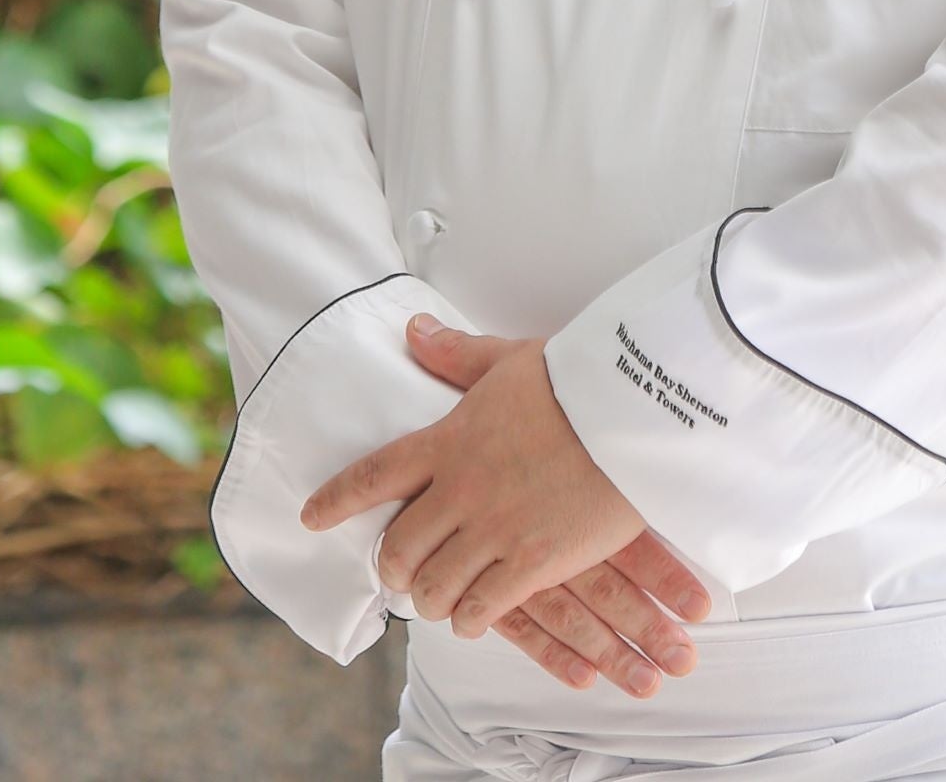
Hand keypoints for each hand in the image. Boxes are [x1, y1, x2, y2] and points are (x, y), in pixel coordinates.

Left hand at [299, 313, 709, 697]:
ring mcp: (493, 530)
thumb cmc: (577, 379)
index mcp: (448, 439)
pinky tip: (476, 613)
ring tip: (440, 596)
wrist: (634, 411)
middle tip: (401, 571)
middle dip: (393, 566)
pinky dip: (471, 617)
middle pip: (396, 548)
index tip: (311, 518)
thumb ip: (456, 354)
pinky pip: (479, 609)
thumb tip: (413, 329)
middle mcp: (460, 490)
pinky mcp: (532, 563)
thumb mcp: (510, 359)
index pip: (372, 475)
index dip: (336, 500)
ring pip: (433, 589)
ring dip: (431, 597)